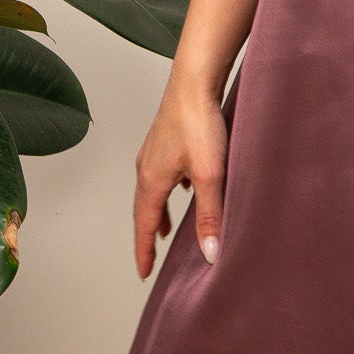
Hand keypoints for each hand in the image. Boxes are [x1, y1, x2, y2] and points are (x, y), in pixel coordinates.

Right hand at [133, 73, 229, 278]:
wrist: (195, 80)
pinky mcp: (164, 140)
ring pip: (151, 192)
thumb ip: (210, 216)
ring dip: (156, 213)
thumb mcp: (209, 176)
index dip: (144, 252)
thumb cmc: (200, 122)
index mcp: (152, 181)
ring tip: (165, 229)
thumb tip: (208, 253)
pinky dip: (166, 191)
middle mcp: (146, 168)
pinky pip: (160, 175)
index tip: (143, 273)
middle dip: (147, 236)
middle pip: (143, 211)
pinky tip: (182, 188)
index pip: (145, 227)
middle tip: (149, 258)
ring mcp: (153, 152)